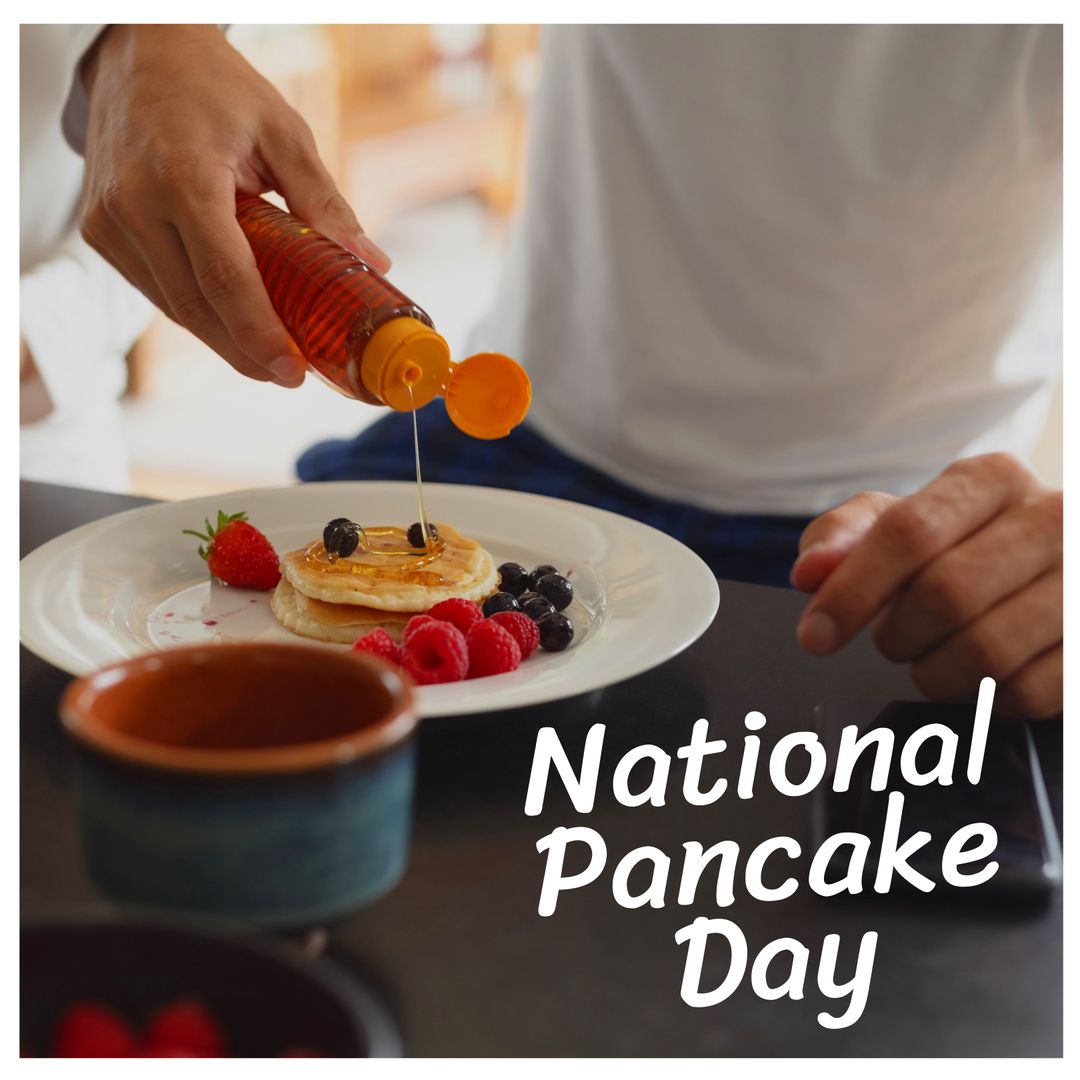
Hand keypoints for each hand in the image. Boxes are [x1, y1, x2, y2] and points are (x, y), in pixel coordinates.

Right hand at [78, 25, 389, 386]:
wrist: (139, 52)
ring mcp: (109, 222)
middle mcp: (134, 204)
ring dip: (223, 339)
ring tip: (270, 356)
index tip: (292, 370)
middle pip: (196, 307)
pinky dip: (197, 312)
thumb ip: (325, 203)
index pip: (224, 277)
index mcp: (182, 176)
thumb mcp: (284, 132)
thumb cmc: (214, 87)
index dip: (259, 333)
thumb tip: (371, 264)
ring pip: (174, 307)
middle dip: (246, 350)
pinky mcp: (101, 232)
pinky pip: (157, 290)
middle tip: (290, 375)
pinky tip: (233, 323)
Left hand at [791, 453, 1061, 718]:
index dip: (852, 591)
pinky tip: (979, 676)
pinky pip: (1027, 692)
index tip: (815, 636)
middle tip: (892, 641)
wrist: (1045, 574)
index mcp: (991, 480)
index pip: (908, 533)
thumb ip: (843, 538)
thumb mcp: (895, 525)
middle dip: (897, 634)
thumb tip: (812, 571)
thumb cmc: (959, 549)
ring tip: (933, 656)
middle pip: (946, 593)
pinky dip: (984, 698)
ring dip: (936, 671)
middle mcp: (1052, 516)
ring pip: (988, 649)